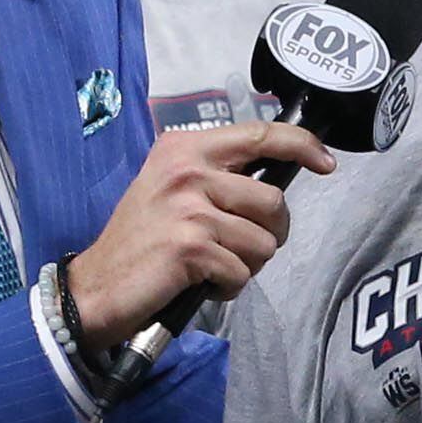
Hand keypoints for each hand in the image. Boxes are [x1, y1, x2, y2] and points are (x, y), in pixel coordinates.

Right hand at [62, 118, 337, 350]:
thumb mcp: (172, 190)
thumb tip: (274, 183)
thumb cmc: (140, 241)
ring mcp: (188, 208)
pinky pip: (241, 272)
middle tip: (241, 248)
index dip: (301, 145)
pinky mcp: (191, 246)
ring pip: (262, 241)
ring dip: (247, 264)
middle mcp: (187, 170)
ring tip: (214, 267)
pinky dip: (228, 287)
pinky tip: (202, 284)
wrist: (95, 286)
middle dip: (270, 233)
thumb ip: (216, 177)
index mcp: (184, 148)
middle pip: (272, 200)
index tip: (326, 162)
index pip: (258, 135)